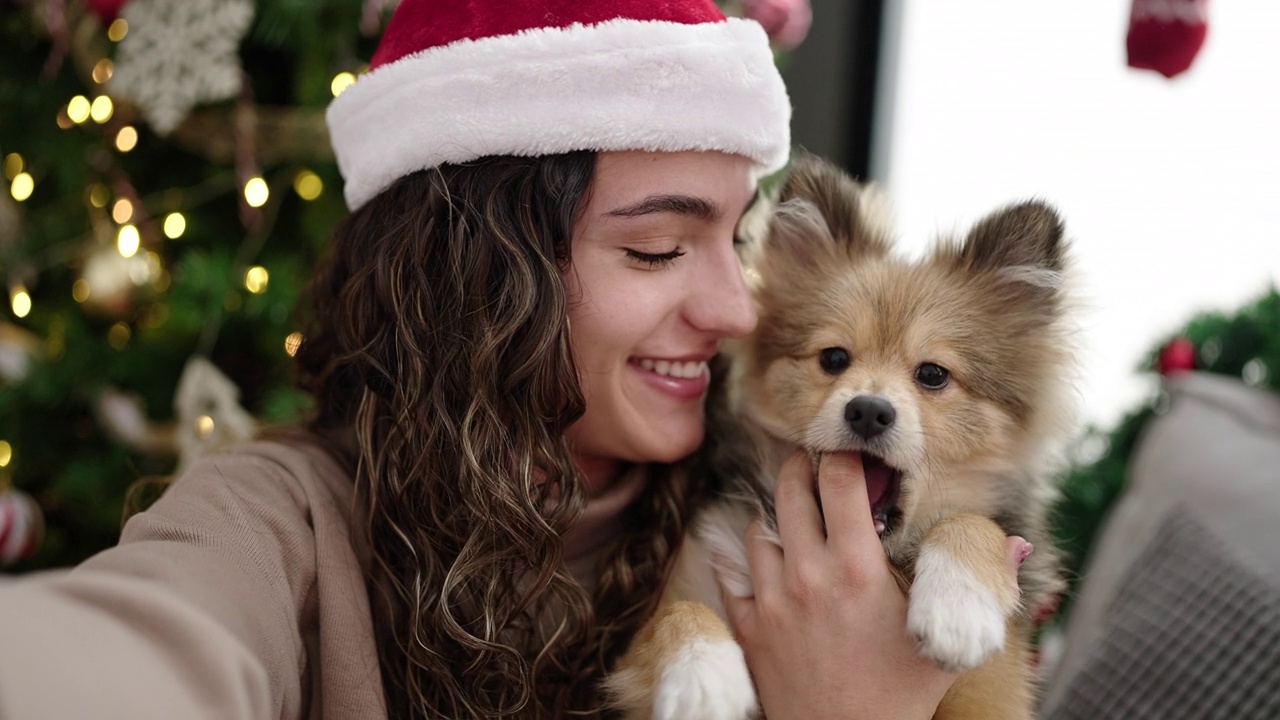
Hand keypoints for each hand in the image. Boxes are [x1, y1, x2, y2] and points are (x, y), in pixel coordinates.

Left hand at [722, 451, 1027, 719]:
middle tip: (812, 463)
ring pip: (758, 528)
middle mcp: (808, 574)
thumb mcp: (947, 640)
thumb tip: (1018, 545)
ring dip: (775, 515)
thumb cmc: (900, 695)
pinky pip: (732, 573)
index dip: (842, 455)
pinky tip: (763, 556)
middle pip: (789, 491)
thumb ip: (980, 585)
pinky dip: (743, 559)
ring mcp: (772, 600)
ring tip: (794, 515)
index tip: (849, 450)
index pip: (839, 480)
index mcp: (857, 568)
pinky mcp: (749, 627)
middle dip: (800, 468)